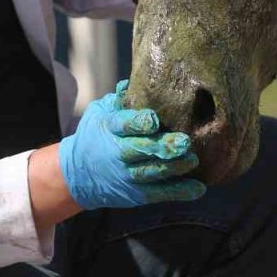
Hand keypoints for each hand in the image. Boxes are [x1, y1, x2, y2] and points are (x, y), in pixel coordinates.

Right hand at [58, 81, 205, 208]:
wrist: (78, 175)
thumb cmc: (95, 135)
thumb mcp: (99, 112)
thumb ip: (118, 99)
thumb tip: (132, 83)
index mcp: (109, 128)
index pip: (124, 124)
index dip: (138, 123)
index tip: (155, 119)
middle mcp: (117, 153)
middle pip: (140, 149)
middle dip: (162, 147)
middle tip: (185, 142)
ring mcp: (126, 175)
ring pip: (151, 172)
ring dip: (173, 168)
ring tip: (192, 160)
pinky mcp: (136, 193)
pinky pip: (158, 193)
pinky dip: (178, 192)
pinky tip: (198, 188)